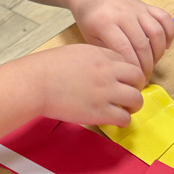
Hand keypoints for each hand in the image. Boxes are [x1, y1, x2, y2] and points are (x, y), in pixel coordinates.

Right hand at [1, 44, 145, 126]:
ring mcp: (106, 92)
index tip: (122, 81)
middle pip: (138, 77)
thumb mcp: (74, 53)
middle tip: (128, 94)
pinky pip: (124, 118)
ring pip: (136, 99)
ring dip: (133, 105)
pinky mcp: (100, 112)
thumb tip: (100, 68)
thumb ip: (92, 58)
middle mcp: (108, 71)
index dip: (126, 73)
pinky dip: (123, 121)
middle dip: (136, 86)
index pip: (127, 61)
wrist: (35, 83)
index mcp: (101, 55)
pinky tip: (115, 121)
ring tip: (125, 110)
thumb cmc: (46, 68)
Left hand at [71, 0, 173, 79]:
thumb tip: (126, 72)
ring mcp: (137, 9)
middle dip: (147, 66)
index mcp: (106, 24)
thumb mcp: (89, 38)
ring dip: (158, 53)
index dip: (133, 68)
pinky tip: (165, 46)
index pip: (125, 50)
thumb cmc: (89, 19)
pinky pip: (165, 18)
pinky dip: (169, 33)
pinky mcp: (146, 5)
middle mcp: (124, 15)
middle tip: (145, 78)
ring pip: (157, 32)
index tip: (135, 81)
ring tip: (153, 63)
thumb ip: (107, 53)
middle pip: (142, 44)